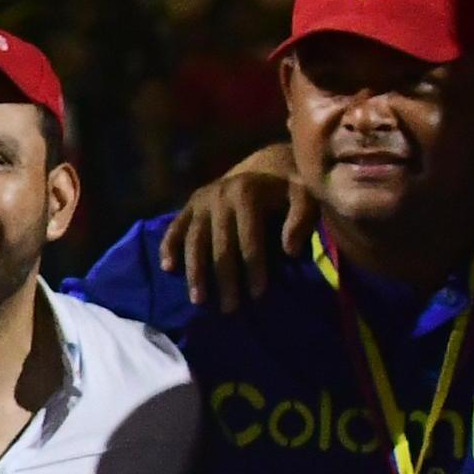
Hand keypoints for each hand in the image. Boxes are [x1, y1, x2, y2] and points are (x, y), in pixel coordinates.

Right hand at [160, 144, 306, 308]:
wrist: (267, 164)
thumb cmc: (289, 187)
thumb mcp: (305, 195)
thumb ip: (302, 219)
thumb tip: (290, 250)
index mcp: (247, 193)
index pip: (249, 240)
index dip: (253, 269)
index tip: (258, 295)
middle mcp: (219, 195)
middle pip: (220, 246)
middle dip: (224, 280)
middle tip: (229, 308)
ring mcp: (201, 201)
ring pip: (194, 241)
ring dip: (195, 272)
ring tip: (199, 300)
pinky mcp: (190, 204)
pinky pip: (175, 228)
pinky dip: (168, 248)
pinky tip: (168, 269)